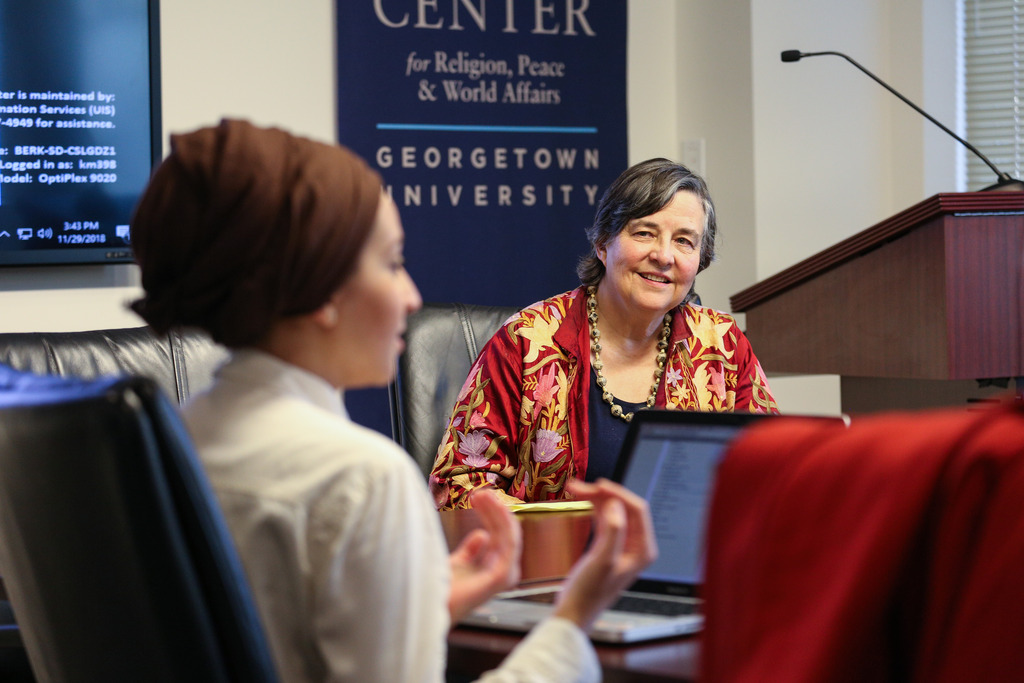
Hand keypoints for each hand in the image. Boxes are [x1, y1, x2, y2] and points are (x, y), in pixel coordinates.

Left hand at [447, 487, 521, 623]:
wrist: (423, 606)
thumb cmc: (437, 591)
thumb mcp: (456, 564)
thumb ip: (470, 551)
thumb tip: (482, 534)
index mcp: (491, 570)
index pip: (499, 535)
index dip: (491, 514)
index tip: (478, 497)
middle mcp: (499, 573)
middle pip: (505, 533)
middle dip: (494, 509)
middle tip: (481, 492)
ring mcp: (501, 576)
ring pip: (509, 535)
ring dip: (498, 511)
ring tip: (483, 495)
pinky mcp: (499, 578)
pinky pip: (509, 544)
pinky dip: (503, 523)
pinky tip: (492, 508)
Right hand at [553, 479, 657, 630]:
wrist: (574, 612)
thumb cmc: (589, 593)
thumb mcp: (603, 560)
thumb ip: (614, 530)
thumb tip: (615, 504)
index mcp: (643, 549)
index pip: (638, 509)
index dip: (618, 494)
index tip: (598, 485)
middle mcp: (636, 546)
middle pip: (624, 508)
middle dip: (603, 494)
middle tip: (581, 487)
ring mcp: (622, 545)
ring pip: (612, 511)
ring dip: (595, 499)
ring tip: (575, 489)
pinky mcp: (607, 546)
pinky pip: (603, 520)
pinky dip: (593, 509)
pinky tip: (581, 501)